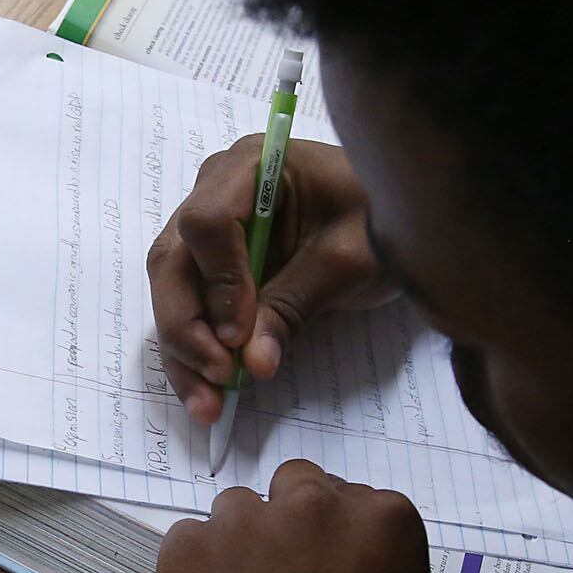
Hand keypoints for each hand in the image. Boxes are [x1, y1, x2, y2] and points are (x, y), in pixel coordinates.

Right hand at [148, 138, 394, 423]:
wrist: (398, 217)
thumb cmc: (382, 218)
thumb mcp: (349, 262)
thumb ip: (295, 305)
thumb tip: (251, 363)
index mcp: (252, 167)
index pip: (206, 223)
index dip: (217, 282)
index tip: (240, 335)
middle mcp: (216, 192)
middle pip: (173, 262)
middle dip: (187, 327)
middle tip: (219, 376)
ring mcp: (212, 231)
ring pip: (173, 293)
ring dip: (183, 351)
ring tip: (208, 405)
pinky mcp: (217, 267)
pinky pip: (193, 310)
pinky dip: (197, 354)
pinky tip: (208, 395)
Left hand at [154, 461, 435, 572]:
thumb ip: (378, 565)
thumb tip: (348, 554)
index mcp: (382, 519)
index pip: (348, 498)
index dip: (332, 539)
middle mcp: (313, 506)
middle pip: (291, 489)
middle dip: (288, 528)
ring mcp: (244, 525)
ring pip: (235, 514)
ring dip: (239, 549)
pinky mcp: (185, 552)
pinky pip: (186, 542)